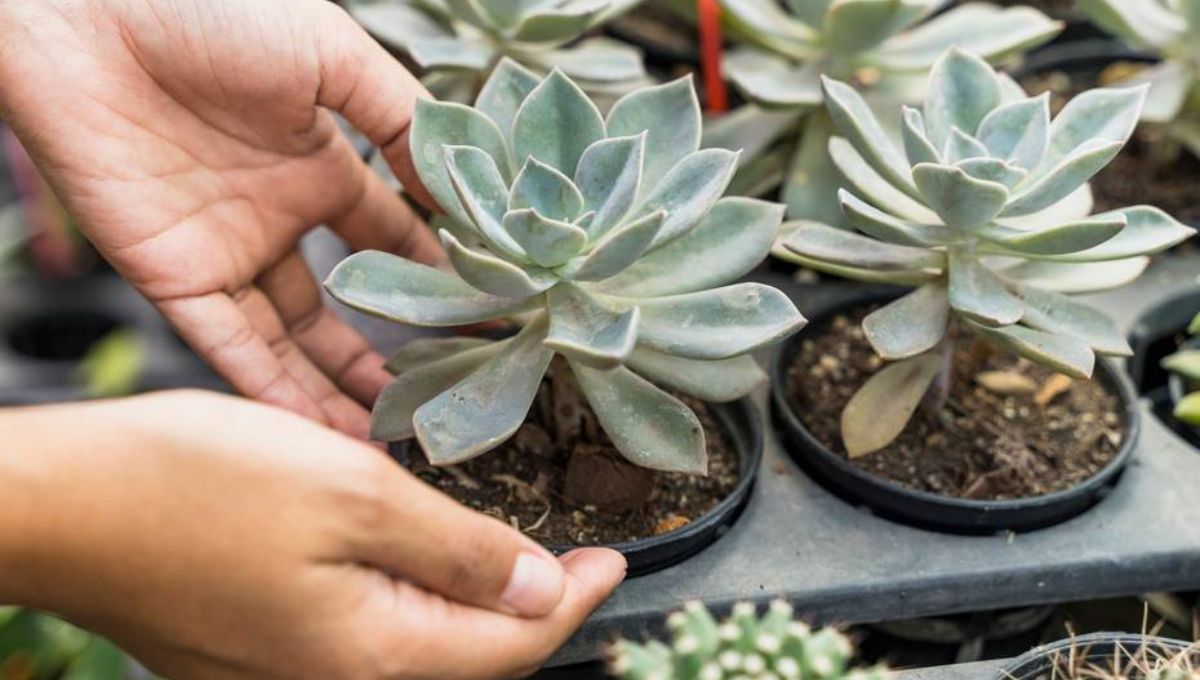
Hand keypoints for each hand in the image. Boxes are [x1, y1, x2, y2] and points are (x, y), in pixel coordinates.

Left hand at [0, 0, 442, 437]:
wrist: (86, 9)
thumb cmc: (213, 9)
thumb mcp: (332, 54)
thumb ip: (402, 120)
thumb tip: (464, 189)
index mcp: (318, 166)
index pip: (391, 240)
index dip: (438, 279)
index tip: (489, 320)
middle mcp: (276, 218)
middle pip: (342, 308)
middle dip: (389, 353)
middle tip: (440, 398)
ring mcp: (224, 252)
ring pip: (290, 344)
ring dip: (335, 391)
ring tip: (390, 435)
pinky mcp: (171, 277)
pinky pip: (230, 348)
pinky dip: (274, 391)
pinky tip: (320, 427)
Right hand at [0, 391, 625, 679]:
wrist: (64, 504)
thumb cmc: (196, 485)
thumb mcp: (352, 494)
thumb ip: (457, 551)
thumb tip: (539, 590)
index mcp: (374, 655)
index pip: (514, 644)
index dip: (576, 600)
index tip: (616, 560)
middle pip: (471, 661)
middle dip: (534, 613)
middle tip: (577, 561)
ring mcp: (289, 676)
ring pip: (421, 652)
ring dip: (477, 609)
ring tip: (516, 560)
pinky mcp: (255, 654)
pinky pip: (367, 641)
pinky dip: (416, 605)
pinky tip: (424, 565)